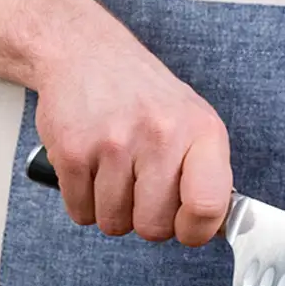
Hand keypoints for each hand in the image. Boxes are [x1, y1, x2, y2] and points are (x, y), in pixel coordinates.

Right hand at [34, 25, 231, 245]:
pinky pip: (81, 212)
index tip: (185, 227)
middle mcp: (161, 135)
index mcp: (202, 133)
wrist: (88, 55)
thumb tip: (211, 229)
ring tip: (117, 172)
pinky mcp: (73, 150)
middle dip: (146, 219)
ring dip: (114, 209)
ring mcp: (114, 142)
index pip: (207, 206)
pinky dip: (85, 201)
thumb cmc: (148, 101)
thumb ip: (209, 177)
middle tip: (142, 189)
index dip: (195, 231)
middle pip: (154, 227)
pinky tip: (94, 169)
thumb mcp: (195, 126)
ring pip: (114, 223)